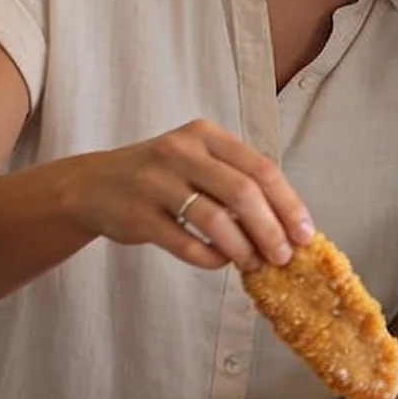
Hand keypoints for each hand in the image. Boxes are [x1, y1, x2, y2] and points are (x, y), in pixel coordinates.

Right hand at [66, 118, 312, 273]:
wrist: (93, 186)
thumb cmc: (160, 177)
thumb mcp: (196, 161)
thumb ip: (236, 180)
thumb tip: (288, 224)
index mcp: (205, 135)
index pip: (261, 168)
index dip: (289, 204)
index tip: (305, 234)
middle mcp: (180, 151)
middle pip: (243, 192)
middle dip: (271, 230)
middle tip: (284, 256)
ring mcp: (155, 181)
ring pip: (215, 219)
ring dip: (242, 248)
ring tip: (254, 263)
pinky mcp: (137, 214)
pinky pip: (185, 242)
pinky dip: (210, 257)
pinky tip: (220, 262)